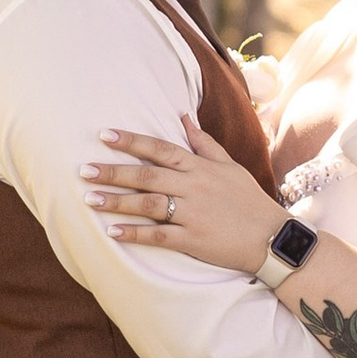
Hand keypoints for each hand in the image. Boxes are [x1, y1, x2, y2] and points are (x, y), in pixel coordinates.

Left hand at [86, 119, 285, 275]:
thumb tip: (183, 117)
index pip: (160, 148)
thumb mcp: (230, 166)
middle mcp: (194, 187)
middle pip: (147, 175)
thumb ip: (204, 143)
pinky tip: (112, 232)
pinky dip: (135, 234)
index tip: (104, 135)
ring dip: (117, 201)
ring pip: (148, 204)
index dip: (131, 141)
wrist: (272, 238)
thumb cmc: (249, 200)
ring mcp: (193, 213)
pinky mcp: (194, 240)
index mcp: (200, 167)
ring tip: (89, 199)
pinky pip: (158, 236)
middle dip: (114, 172)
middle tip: (83, 170)